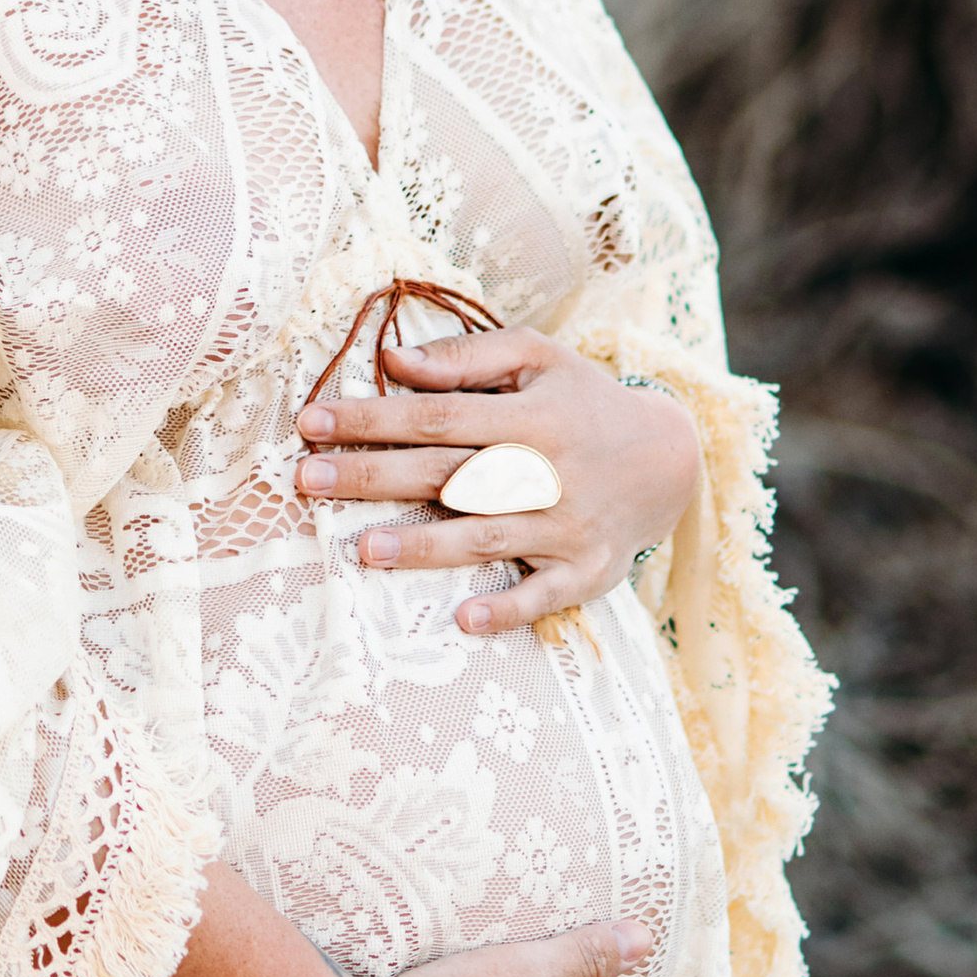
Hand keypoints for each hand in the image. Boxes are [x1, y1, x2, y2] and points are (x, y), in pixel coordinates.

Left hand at [294, 324, 699, 633]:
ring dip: (427, 547)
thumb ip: (466, 356)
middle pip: (449, 475)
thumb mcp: (537, 358)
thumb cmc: (583, 400)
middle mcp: (547, 471)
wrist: (669, 458)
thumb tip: (394, 362)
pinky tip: (464, 619)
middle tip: (308, 479)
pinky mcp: (585, 571)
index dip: (372, 418)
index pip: (437, 415)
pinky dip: (508, 609)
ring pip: (487, 537)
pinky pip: (545, 596)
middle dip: (375, 477)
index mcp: (530, 415)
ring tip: (364, 550)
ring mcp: (566, 527)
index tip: (311, 421)